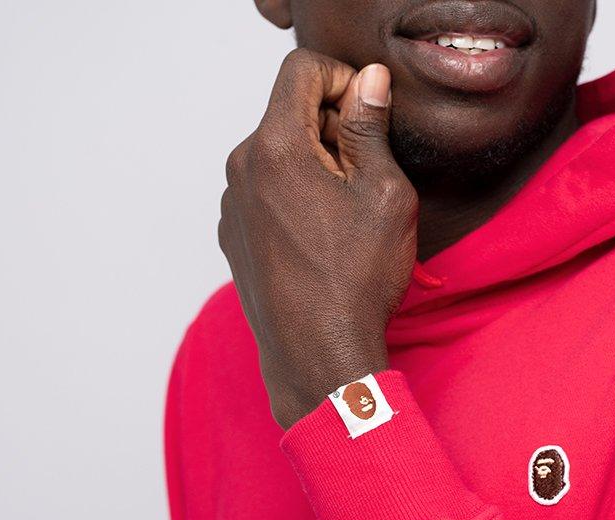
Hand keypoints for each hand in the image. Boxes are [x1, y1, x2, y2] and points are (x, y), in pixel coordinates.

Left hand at [218, 50, 418, 429]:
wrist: (317, 355)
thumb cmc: (356, 280)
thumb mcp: (383, 194)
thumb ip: (370, 128)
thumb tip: (368, 82)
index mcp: (276, 147)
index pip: (301, 70)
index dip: (343, 80)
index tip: (368, 118)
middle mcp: (241, 168)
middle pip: (288, 113)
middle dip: (331, 129)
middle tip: (366, 179)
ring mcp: (231, 204)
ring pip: (276, 155)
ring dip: (312, 166)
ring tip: (343, 218)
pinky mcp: (232, 234)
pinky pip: (264, 192)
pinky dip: (292, 197)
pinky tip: (320, 240)